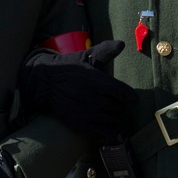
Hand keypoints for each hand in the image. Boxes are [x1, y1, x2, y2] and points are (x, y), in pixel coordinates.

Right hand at [19, 40, 137, 141]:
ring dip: (114, 118)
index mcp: (97, 80)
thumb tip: (122, 44)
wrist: (45, 83)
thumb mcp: (86, 56)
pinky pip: (103, 132)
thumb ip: (105, 51)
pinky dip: (110, 132)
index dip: (130, 97)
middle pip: (119, 107)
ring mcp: (87, 112)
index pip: (122, 92)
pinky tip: (110, 129)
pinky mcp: (80, 124)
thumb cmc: (68, 68)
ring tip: (109, 114)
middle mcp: (93, 97)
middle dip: (120, 106)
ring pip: (112, 120)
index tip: (132, 100)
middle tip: (115, 103)